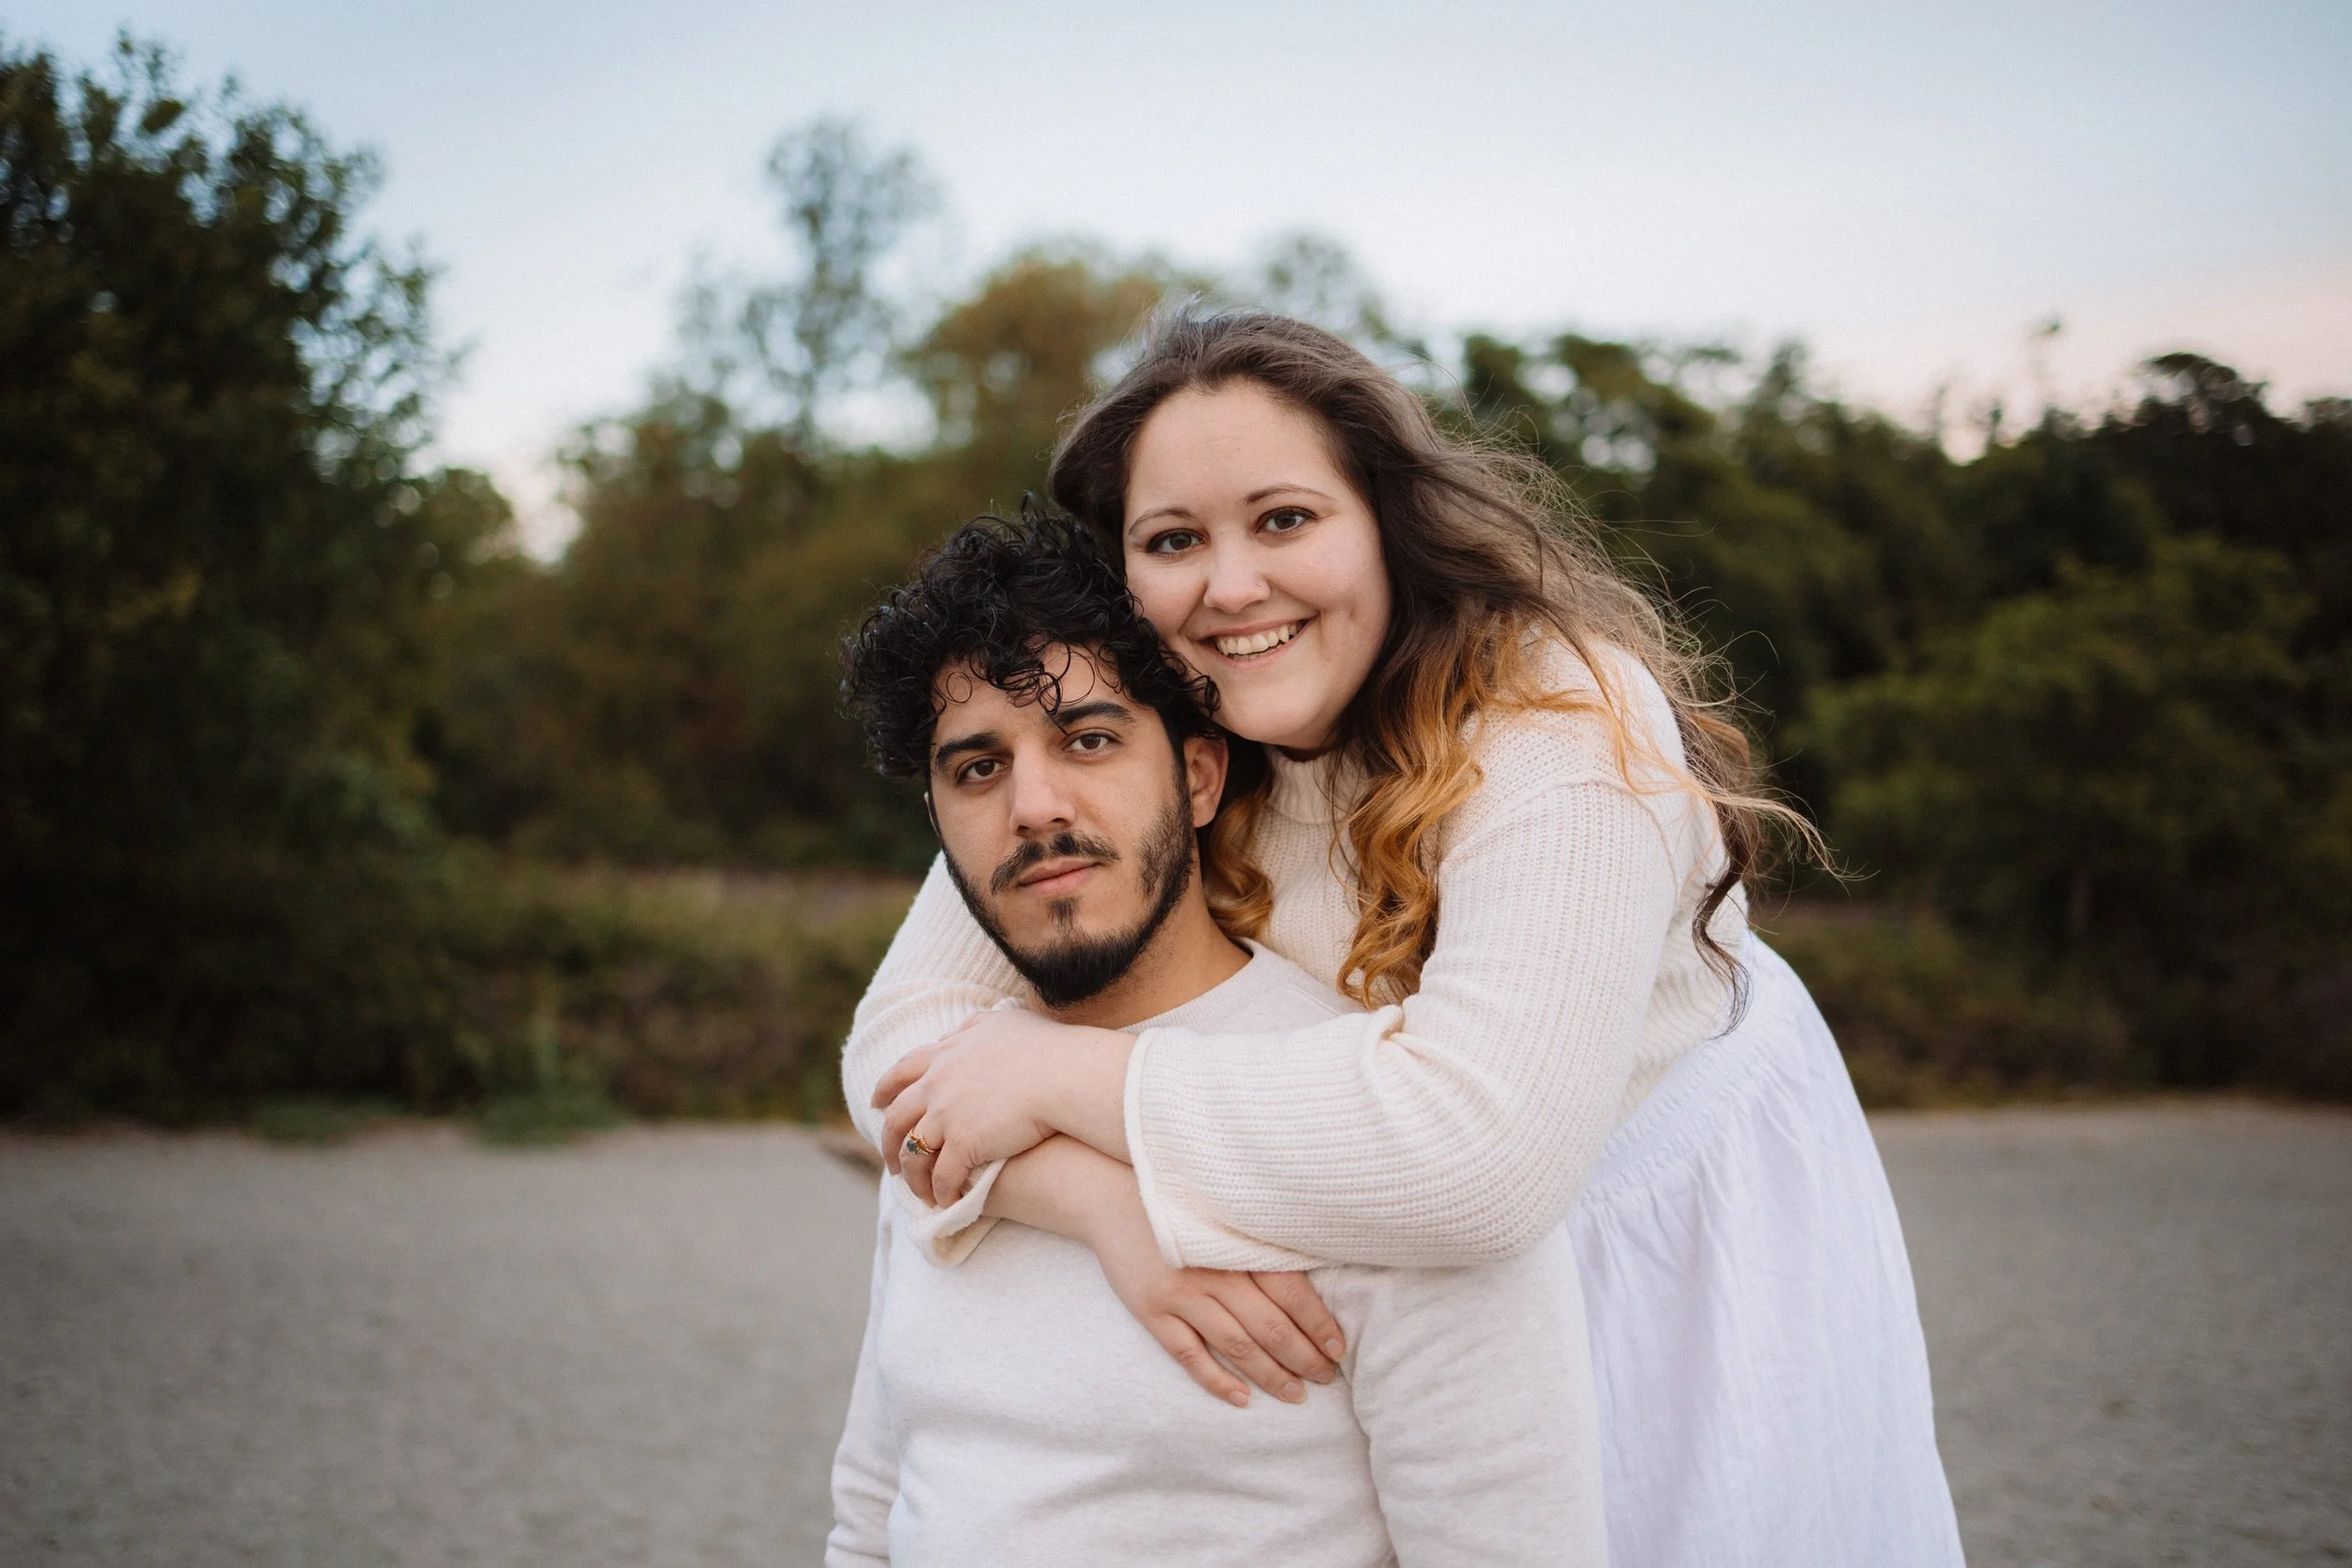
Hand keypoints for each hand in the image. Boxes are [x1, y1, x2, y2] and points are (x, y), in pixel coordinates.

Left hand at [876, 1010, 1132, 1204]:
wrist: (1063, 1074)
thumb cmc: (1047, 1047)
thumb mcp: (1005, 1023)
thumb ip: (978, 1025)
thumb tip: (963, 1031)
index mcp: (945, 1055)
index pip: (902, 1071)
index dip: (885, 1089)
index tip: (877, 1103)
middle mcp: (937, 1084)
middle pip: (897, 1117)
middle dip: (888, 1142)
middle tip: (889, 1160)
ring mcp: (947, 1115)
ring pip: (914, 1153)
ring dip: (912, 1176)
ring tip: (919, 1192)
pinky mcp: (964, 1144)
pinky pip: (942, 1176)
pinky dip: (941, 1192)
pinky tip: (947, 1203)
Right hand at [1086, 1193, 1348, 1407]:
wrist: (1109, 1199)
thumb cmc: (1180, 1210)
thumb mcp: (1225, 1217)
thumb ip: (1261, 1246)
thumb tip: (1314, 1286)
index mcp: (1238, 1245)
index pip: (1291, 1291)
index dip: (1318, 1324)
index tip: (1339, 1348)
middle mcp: (1214, 1271)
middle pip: (1269, 1325)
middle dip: (1303, 1357)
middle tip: (1327, 1377)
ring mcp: (1181, 1293)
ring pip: (1236, 1345)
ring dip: (1270, 1375)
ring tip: (1296, 1394)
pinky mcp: (1152, 1311)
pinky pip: (1189, 1355)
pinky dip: (1217, 1381)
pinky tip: (1242, 1400)